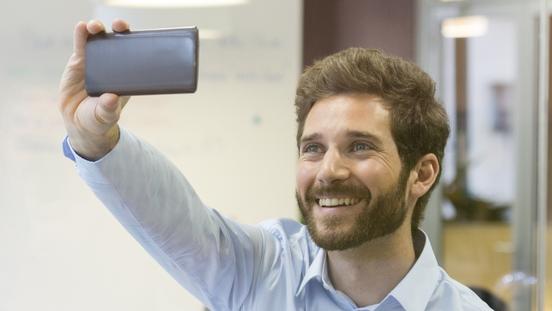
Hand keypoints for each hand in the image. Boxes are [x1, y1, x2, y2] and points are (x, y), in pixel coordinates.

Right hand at [58, 19, 130, 160]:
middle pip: (117, 42)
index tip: (137, 37)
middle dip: (120, 30)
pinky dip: (81, 35)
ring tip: (95, 26)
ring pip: (98, 40)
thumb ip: (108, 109)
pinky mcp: (78, 62)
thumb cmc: (99, 119)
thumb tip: (110, 99)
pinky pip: (81, 45)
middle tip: (119, 26)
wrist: (80, 123)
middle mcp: (112, 65)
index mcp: (125, 76)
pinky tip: (81, 27)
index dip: (136, 43)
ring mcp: (94, 61)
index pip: (133, 56)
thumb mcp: (105, 116)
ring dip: (98, 29)